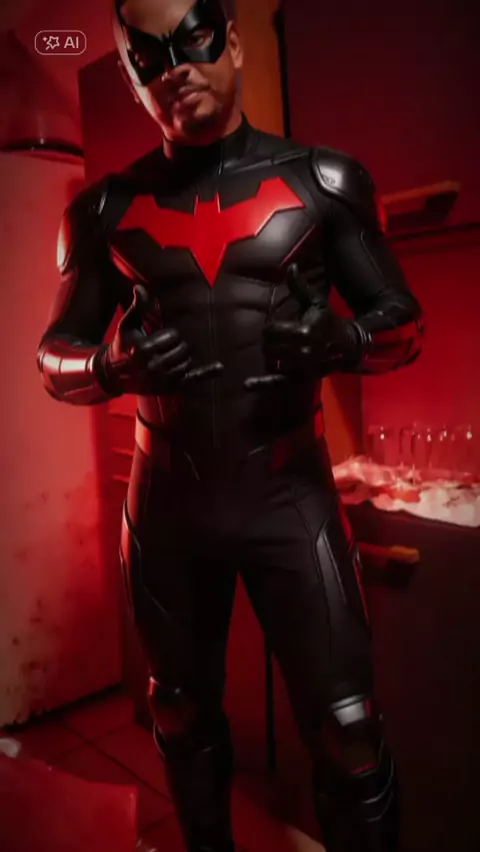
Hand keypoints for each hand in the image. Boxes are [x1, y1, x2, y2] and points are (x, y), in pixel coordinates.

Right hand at [96, 285, 222, 394]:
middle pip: (183, 349)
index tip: (157, 339)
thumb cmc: (123, 346)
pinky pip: (191, 379)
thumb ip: (138, 307)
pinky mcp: (169, 388)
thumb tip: (140, 287)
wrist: (114, 375)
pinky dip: (206, 373)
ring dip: (183, 358)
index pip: (173, 336)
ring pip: (187, 362)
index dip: (168, 335)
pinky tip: (219, 367)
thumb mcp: (128, 326)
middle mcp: (154, 367)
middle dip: (177, 346)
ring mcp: (162, 380)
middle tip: (164, 350)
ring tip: (169, 358)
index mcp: (144, 349)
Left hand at [244, 265, 359, 390]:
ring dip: (270, 355)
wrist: (347, 346)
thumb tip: (291, 267)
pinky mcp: (300, 379)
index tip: (274, 327)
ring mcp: (301, 367)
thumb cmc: (329, 321)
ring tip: (278, 349)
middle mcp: (301, 351)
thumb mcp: (316, 302)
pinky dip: (262, 383)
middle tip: (276, 339)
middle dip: (268, 341)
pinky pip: (278, 382)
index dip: (269, 328)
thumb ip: (300, 287)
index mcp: (303, 331)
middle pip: (268, 347)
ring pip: (271, 361)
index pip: (271, 330)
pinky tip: (247, 384)